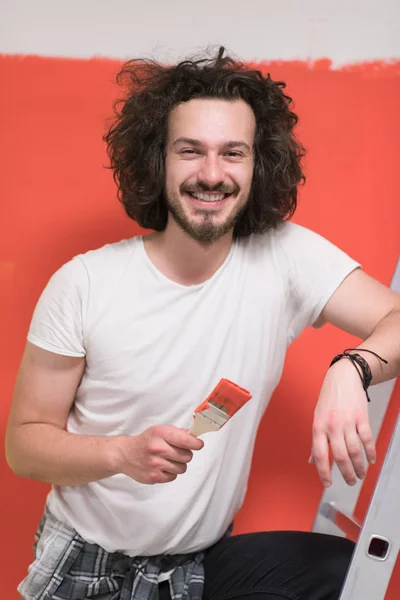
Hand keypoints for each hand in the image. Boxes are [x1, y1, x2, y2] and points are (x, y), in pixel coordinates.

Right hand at [115, 424, 203, 483]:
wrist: (125, 454)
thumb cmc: (146, 441)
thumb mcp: (160, 430)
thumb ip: (178, 432)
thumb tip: (195, 436)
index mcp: (160, 433)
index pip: (185, 440)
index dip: (196, 444)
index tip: (199, 445)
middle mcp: (157, 448)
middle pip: (187, 456)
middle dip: (185, 454)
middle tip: (177, 452)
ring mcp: (155, 464)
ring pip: (182, 468)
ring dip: (178, 464)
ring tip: (168, 460)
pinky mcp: (153, 477)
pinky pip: (173, 477)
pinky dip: (170, 473)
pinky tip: (162, 467)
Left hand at [310, 359, 375, 486]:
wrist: (343, 377)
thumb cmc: (328, 399)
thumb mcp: (317, 418)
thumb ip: (315, 441)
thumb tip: (311, 461)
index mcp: (318, 427)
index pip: (319, 455)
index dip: (323, 472)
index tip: (328, 484)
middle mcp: (332, 426)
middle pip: (340, 456)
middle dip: (346, 473)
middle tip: (350, 482)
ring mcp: (347, 421)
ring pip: (354, 450)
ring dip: (359, 466)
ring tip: (361, 474)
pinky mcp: (361, 417)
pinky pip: (366, 439)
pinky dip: (370, 452)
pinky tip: (371, 460)